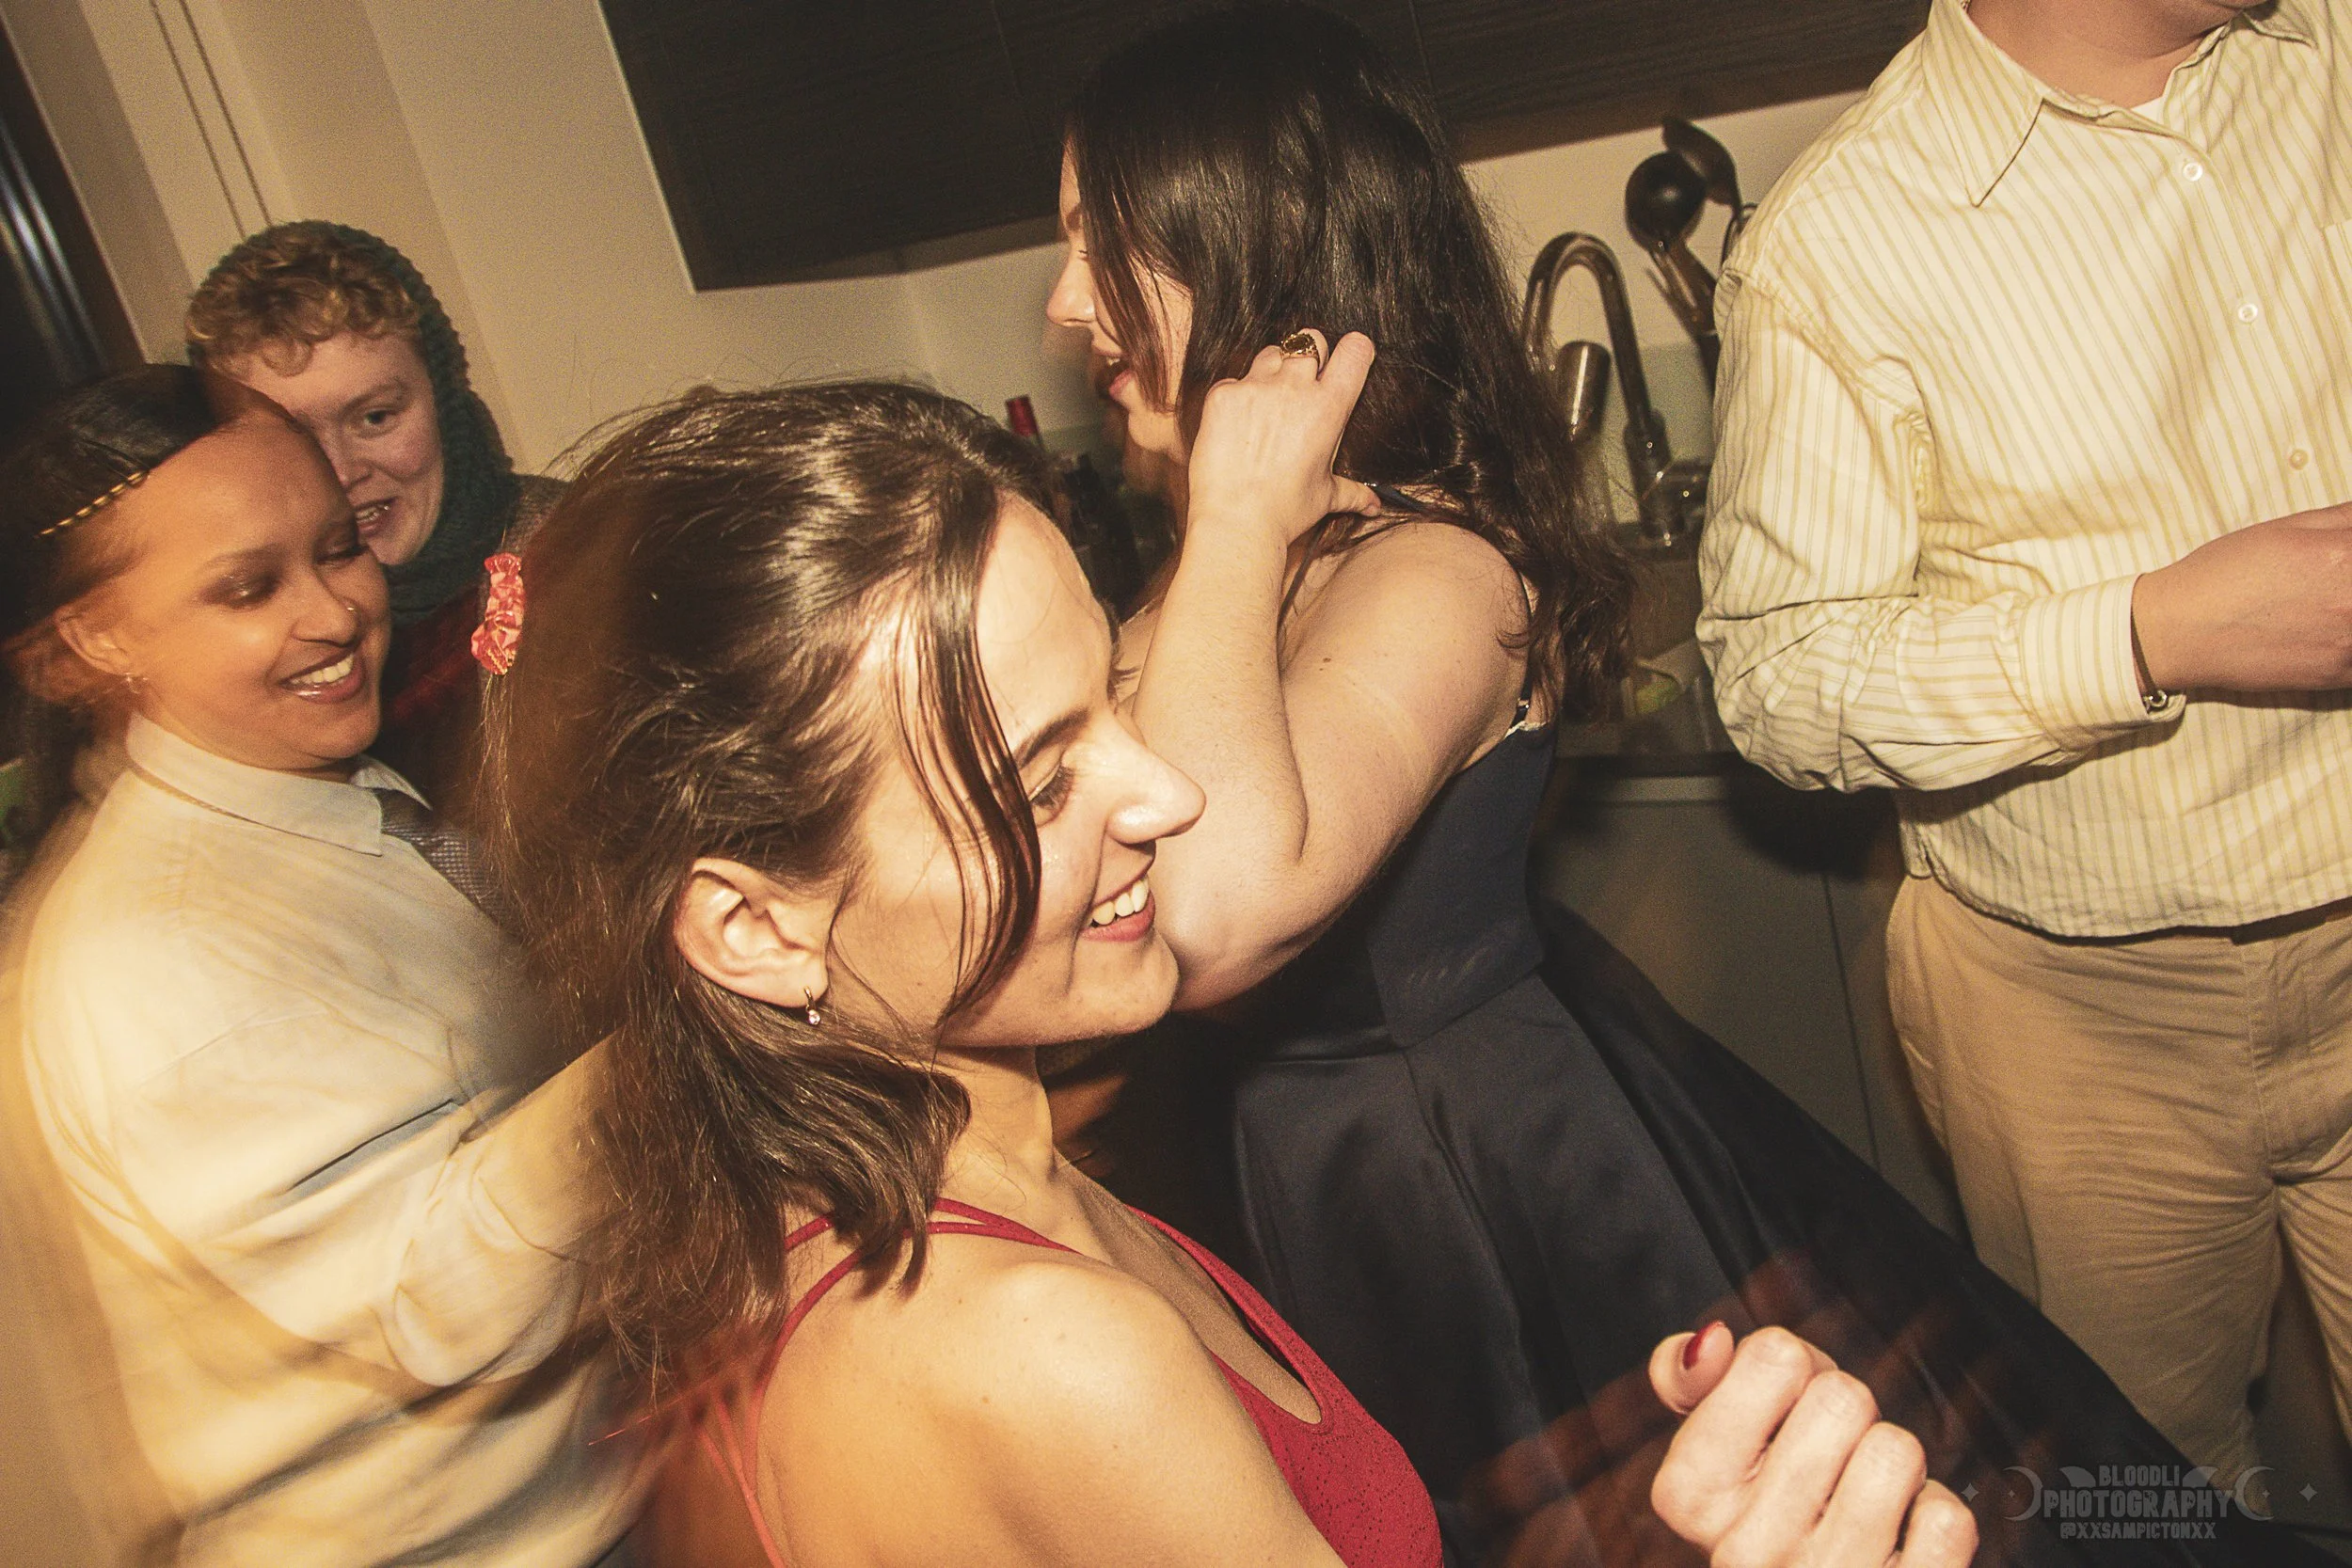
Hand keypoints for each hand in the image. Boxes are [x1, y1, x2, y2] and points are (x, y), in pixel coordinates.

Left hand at [1183, 329, 1382, 548]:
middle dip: (1309, 356)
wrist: (1236, 523)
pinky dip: (1237, 396)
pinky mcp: (1223, 395)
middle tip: (1299, 387)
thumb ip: (1353, 492)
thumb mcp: (1325, 497)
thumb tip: (1375, 506)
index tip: (1343, 365)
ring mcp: (1256, 387)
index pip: (1355, 349)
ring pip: (1271, 353)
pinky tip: (1236, 426)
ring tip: (1266, 406)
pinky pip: (1234, 379)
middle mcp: (1295, 388)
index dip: (1352, 352)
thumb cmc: (1285, 512)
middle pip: (1310, 339)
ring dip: (1272, 370)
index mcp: (1329, 407)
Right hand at [1648, 1324, 1976, 1567]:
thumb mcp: (1712, 1458)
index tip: (1787, 1415)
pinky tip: (1901, 1540)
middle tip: (1831, 1462)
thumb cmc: (1768, 1526)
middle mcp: (1745, 1549)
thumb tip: (1713, 1341)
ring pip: (1895, 1452)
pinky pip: (1945, 1519)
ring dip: (1897, 1468)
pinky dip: (1935, 1516)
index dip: (1797, 1371)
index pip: (1777, 1356)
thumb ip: (1692, 1384)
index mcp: (1688, 1494)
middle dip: (1850, 1417)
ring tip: (1867, 1501)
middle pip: (1843, 1397)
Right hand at [2132, 502, 2351, 691]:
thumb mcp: (2286, 528)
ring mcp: (2351, 643)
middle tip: (2334, 585)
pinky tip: (2333, 634)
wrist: (2178, 632)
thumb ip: (2346, 519)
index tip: (2348, 560)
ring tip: (2331, 607)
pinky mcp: (2339, 677)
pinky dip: (2351, 646)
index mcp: (2346, 555)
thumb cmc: (2224, 574)